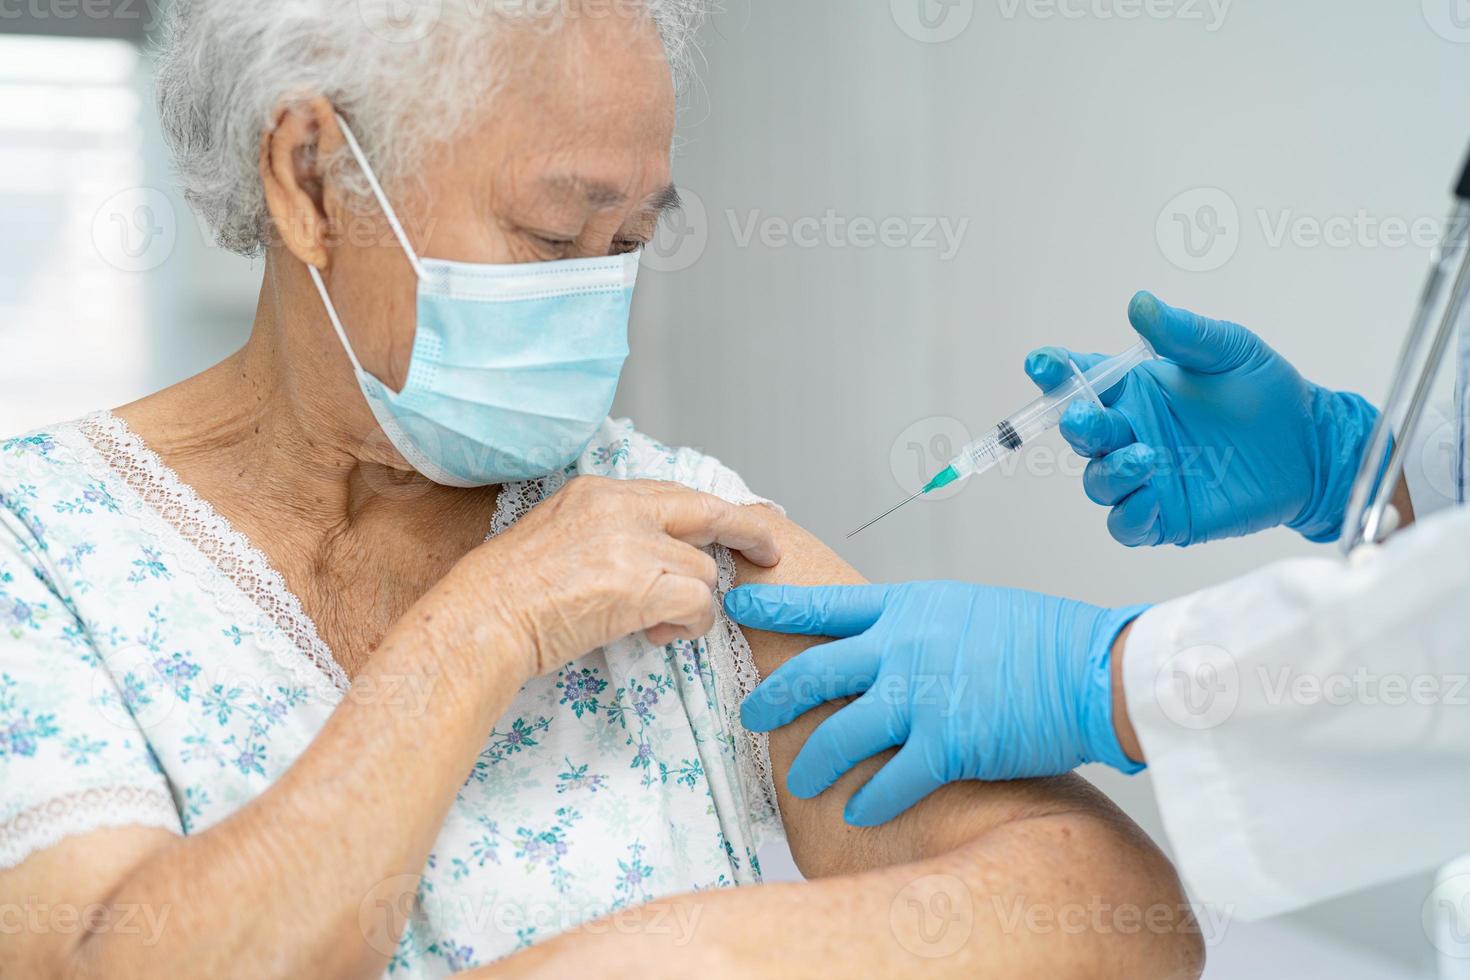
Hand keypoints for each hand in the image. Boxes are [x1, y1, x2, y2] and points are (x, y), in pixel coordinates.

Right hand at [446, 476, 780, 677]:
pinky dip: (691, 626)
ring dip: (694, 604)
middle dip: (748, 529)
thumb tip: (645, 554)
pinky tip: (662, 637)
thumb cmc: (504, 593)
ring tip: (661, 627)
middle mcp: (620, 508)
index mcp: (598, 492)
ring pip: (703, 569)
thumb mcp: (554, 537)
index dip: (707, 513)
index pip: (673, 493)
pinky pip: (699, 603)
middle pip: (709, 509)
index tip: (730, 525)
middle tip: (770, 550)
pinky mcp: (640, 585)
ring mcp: (632, 544)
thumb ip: (604, 533)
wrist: (480, 621)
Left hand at [726, 581, 1146, 825]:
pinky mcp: (946, 745)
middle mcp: (902, 649)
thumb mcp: (963, 608)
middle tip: (750, 716)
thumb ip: (915, 624)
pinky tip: (858, 814)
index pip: (823, 606)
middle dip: (773, 700)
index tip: (737, 606)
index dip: (775, 609)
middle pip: (813, 674)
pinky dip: (870, 802)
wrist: (1092, 667)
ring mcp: (920, 697)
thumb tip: (882, 642)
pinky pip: (889, 781)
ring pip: (840, 735)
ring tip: (802, 782)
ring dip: (814, 764)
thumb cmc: (1039, 636)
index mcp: (906, 608)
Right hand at [1024, 291, 1378, 545]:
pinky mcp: (1163, 516)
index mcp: (1133, 390)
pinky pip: (1126, 523)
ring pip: (1098, 480)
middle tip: (1089, 419)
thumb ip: (1183, 333)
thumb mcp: (1229, 350)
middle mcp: (1129, 432)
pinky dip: (1128, 514)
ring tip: (1145, 457)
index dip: (1054, 372)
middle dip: (1077, 426)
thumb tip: (1140, 304)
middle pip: (1081, 433)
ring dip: (1110, 471)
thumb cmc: (1266, 392)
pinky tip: (1150, 498)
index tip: (1044, 365)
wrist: (1311, 446)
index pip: (1079, 379)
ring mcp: (1143, 477)